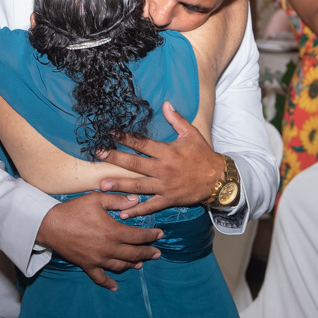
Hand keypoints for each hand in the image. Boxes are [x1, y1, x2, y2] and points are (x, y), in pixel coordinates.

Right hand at [36, 192, 162, 290]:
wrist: (50, 225)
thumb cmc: (74, 210)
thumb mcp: (96, 199)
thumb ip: (118, 200)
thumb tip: (136, 201)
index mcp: (113, 232)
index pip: (139, 237)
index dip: (151, 236)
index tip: (160, 235)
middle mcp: (109, 249)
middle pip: (134, 254)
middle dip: (148, 253)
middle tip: (157, 253)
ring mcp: (98, 259)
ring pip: (121, 266)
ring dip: (133, 265)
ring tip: (140, 263)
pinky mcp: (87, 265)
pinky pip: (100, 278)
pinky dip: (109, 283)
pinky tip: (115, 287)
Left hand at [96, 102, 221, 218]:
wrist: (218, 179)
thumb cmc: (204, 155)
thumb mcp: (192, 134)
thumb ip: (177, 120)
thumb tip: (166, 104)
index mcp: (167, 152)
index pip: (142, 143)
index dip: (125, 138)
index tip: (110, 133)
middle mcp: (163, 169)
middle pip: (135, 164)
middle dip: (115, 158)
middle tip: (99, 154)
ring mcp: (165, 186)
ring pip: (138, 185)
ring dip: (120, 185)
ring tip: (102, 185)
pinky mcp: (168, 199)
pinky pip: (150, 206)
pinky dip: (137, 210)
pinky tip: (123, 213)